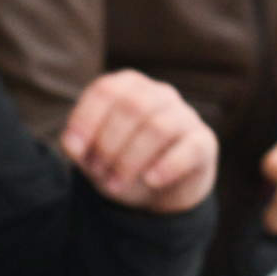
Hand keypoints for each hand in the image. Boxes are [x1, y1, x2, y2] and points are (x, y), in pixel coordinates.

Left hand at [64, 70, 218, 214]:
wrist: (161, 189)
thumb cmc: (121, 162)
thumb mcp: (93, 157)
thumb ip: (78, 148)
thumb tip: (72, 145)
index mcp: (128, 87)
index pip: (106, 90)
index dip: (87, 119)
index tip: (75, 150)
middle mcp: (159, 93)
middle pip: (132, 107)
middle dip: (109, 145)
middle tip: (98, 173)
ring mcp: (185, 115)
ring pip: (158, 127)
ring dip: (131, 160)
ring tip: (116, 185)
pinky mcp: (204, 141)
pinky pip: (190, 148)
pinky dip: (167, 166)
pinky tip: (150, 180)